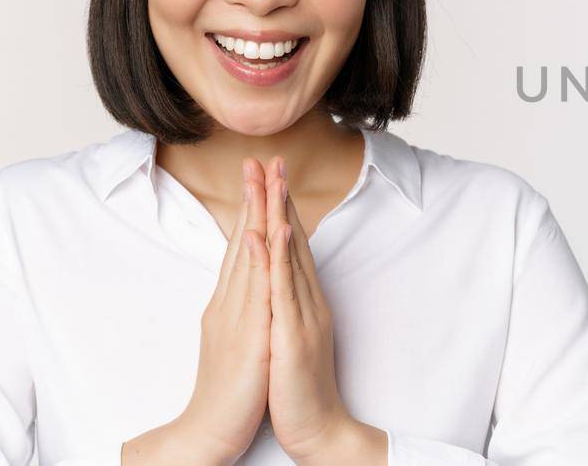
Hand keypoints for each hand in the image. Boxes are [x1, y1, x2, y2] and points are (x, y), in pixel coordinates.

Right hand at [135, 159, 272, 464]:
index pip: (243, 247)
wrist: (211, 430)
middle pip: (242, 241)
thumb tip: (249, 283)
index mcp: (232, 302)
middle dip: (253, 199)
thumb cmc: (230, 388)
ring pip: (249, 256)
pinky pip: (256, 291)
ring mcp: (238, 316)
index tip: (261, 176)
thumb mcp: (238, 337)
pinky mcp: (249, 336)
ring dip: (257, 215)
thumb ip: (243, 307)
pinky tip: (262, 234)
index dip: (253, 210)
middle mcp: (231, 302)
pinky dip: (259, 259)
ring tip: (264, 180)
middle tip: (260, 158)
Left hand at [263, 156, 386, 463]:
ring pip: (290, 255)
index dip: (280, 208)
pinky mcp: (293, 335)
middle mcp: (307, 301)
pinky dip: (277, 258)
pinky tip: (271, 232)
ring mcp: (302, 315)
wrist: (318, 428)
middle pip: (292, 240)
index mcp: (303, 301)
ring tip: (271, 180)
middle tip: (271, 159)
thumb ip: (285, 307)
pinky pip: (283, 290)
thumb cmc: (298, 388)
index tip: (269, 176)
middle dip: (280, 198)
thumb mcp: (288, 338)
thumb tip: (275, 283)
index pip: (290, 246)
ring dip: (279, 214)